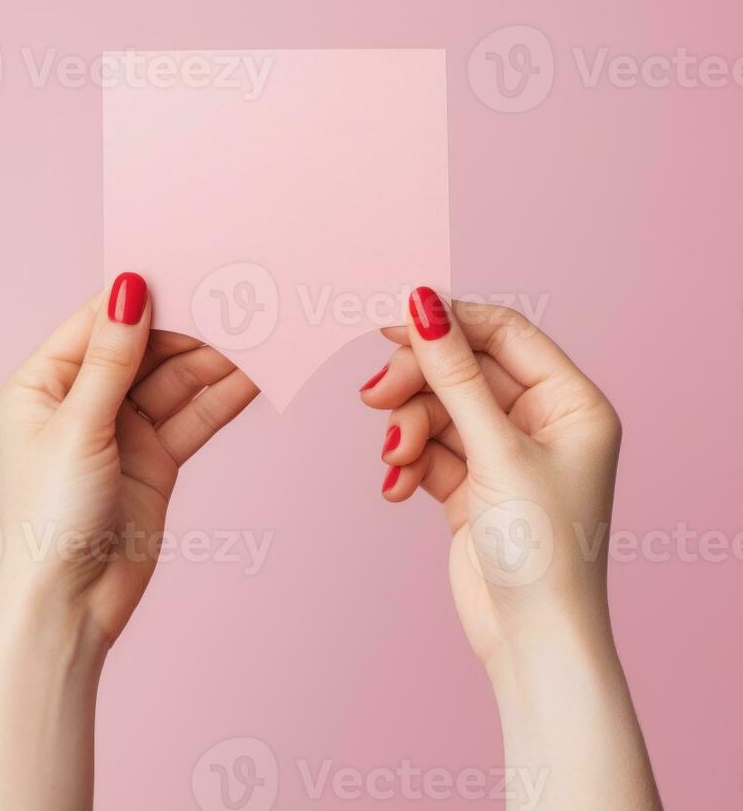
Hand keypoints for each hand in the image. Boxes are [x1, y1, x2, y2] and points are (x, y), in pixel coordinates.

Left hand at [0, 272, 258, 647]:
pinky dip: (223, 397)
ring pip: (176, 381)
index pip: (100, 323)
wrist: (71, 606)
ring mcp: (123, 429)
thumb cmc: (48, 518)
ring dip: (214, 360)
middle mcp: (83, 400)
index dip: (144, 297)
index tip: (189, 266)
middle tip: (238, 300)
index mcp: (43, 383)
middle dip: (190, 327)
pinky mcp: (156, 457)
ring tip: (259, 331)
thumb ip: (112, 358)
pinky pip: (194, 416)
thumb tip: (129, 287)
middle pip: (146, 349)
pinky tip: (255, 374)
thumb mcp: (79, 427)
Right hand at [359, 291, 620, 677]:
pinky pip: (429, 449)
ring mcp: (503, 452)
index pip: (503, 332)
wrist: (529, 642)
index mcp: (570, 402)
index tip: (392, 323)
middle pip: (462, 370)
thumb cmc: (541, 548)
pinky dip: (408, 463)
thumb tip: (424, 304)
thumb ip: (454, 375)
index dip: (448, 323)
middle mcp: (540, 421)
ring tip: (394, 460)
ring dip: (407, 429)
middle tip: (374, 396)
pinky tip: (396, 489)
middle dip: (416, 384)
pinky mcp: (472, 483)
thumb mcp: (496, 450)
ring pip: (438, 409)